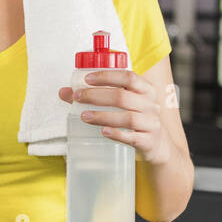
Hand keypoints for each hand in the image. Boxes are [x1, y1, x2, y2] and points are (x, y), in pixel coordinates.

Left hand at [58, 69, 173, 164]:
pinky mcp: (149, 141)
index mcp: (145, 90)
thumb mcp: (122, 105)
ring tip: (83, 116)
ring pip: (127, 118)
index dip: (107, 76)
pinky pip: (132, 137)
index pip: (129, 77)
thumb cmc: (135, 119)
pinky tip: (103, 131)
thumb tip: (64, 92)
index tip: (87, 79)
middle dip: (97, 96)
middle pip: (123, 97)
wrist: (157, 145)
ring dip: (103, 116)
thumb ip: (95, 97)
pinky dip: (117, 134)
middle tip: (77, 97)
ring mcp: (151, 123)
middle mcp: (151, 105)